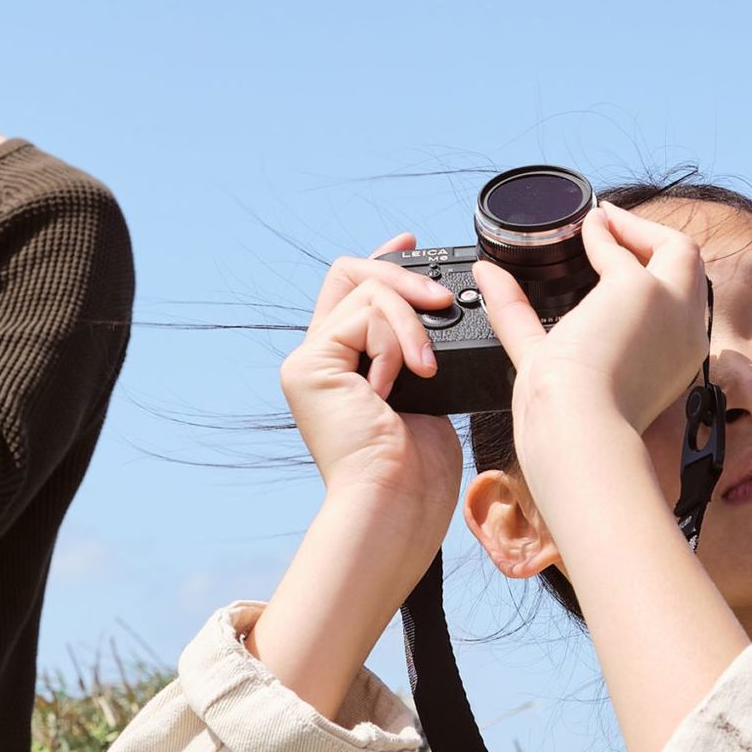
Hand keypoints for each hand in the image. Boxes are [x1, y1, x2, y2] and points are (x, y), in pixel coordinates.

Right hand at [278, 236, 463, 544]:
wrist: (395, 508)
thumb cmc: (418, 474)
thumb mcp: (430, 395)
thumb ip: (418, 349)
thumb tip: (439, 310)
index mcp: (346, 368)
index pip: (353, 290)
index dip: (384, 259)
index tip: (414, 243)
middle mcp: (320, 360)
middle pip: (351, 273)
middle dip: (405, 276)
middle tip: (443, 301)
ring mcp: (309, 362)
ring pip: (369, 290)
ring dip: (412, 323)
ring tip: (426, 370)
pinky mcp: (308, 366)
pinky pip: (366, 314)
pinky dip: (397, 341)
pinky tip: (403, 383)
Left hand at [475, 202, 708, 466]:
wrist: (575, 432)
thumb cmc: (560, 419)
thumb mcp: (538, 357)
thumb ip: (515, 315)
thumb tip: (487, 273)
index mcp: (667, 368)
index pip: (672, 313)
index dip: (647, 282)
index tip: (612, 262)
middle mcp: (682, 341)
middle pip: (690, 277)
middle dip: (655, 247)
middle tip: (613, 233)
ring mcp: (671, 313)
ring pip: (682, 253)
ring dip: (642, 231)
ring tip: (604, 222)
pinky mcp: (642, 291)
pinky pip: (635, 245)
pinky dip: (611, 230)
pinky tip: (588, 227)